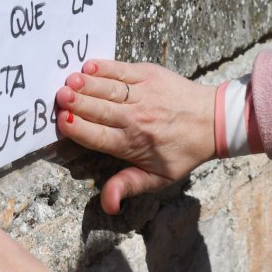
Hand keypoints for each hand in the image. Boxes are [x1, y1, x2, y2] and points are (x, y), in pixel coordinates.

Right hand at [56, 60, 217, 213]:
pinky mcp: (152, 75)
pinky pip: (124, 70)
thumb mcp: (159, 177)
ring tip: (69, 81)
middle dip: (76, 102)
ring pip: (109, 88)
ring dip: (87, 84)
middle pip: (99, 110)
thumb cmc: (182, 151)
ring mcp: (145, 94)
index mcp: (134, 144)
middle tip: (58, 96)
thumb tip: (108, 205)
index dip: (77, 128)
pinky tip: (90, 66)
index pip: (98, 136)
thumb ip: (129, 186)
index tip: (61, 120)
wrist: (213, 121)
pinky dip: (106, 67)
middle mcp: (138, 118)